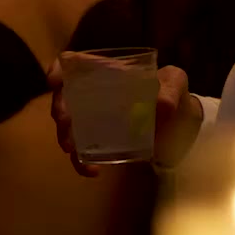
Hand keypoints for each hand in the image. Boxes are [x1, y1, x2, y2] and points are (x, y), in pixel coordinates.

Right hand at [49, 60, 194, 177]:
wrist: (180, 122)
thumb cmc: (171, 92)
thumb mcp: (175, 82)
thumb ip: (171, 88)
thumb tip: (163, 106)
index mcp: (106, 72)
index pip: (73, 64)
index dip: (58, 69)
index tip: (54, 80)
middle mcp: (93, 93)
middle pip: (64, 96)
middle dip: (59, 108)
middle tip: (66, 123)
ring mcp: (94, 119)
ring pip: (67, 126)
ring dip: (64, 137)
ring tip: (72, 149)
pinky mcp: (100, 142)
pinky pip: (82, 152)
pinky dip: (81, 162)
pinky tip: (92, 170)